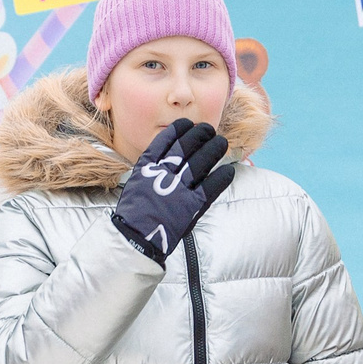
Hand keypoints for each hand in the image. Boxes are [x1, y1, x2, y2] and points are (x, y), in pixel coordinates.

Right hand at [109, 118, 233, 264]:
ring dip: (214, 149)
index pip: (165, 141)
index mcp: (147, 168)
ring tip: (221, 142)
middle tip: (209, 129)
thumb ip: (150, 171)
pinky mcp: (192, 206)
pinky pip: (211, 186)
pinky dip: (221, 177)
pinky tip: (228, 170)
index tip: (187, 124)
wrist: (135, 239)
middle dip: (200, 135)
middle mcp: (163, 174)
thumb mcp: (136, 185)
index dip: (178, 130)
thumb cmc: (134, 214)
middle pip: (186, 147)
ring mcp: (178, 189)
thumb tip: (165, 159)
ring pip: (201, 162)